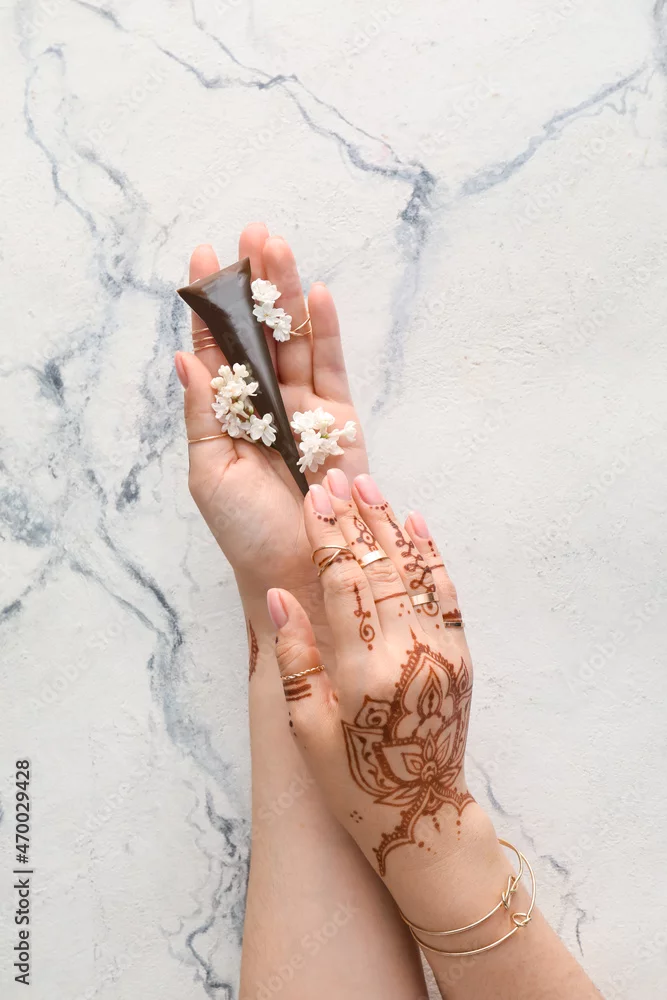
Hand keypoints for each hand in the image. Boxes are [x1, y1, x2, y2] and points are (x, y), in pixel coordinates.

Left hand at [175, 225, 366, 605]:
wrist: (298, 569)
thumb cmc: (245, 529)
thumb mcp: (209, 471)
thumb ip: (202, 412)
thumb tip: (183, 356)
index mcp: (228, 414)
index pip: (217, 349)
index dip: (210, 305)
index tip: (203, 257)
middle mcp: (265, 404)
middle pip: (260, 332)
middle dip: (255, 283)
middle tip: (252, 235)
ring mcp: (305, 408)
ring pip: (297, 340)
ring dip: (289, 294)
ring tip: (280, 248)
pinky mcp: (341, 420)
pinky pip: (334, 368)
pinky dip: (327, 332)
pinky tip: (318, 295)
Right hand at [268, 472, 502, 924]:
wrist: (421, 816)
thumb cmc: (351, 779)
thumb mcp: (305, 726)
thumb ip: (295, 656)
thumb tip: (280, 593)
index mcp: (360, 673)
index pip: (342, 585)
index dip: (327, 536)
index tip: (313, 499)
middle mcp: (405, 654)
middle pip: (378, 568)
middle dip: (355, 519)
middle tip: (335, 477)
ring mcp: (439, 653)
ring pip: (414, 573)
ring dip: (391, 526)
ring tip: (370, 487)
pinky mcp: (460, 657)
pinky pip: (445, 595)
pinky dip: (431, 557)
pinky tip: (416, 525)